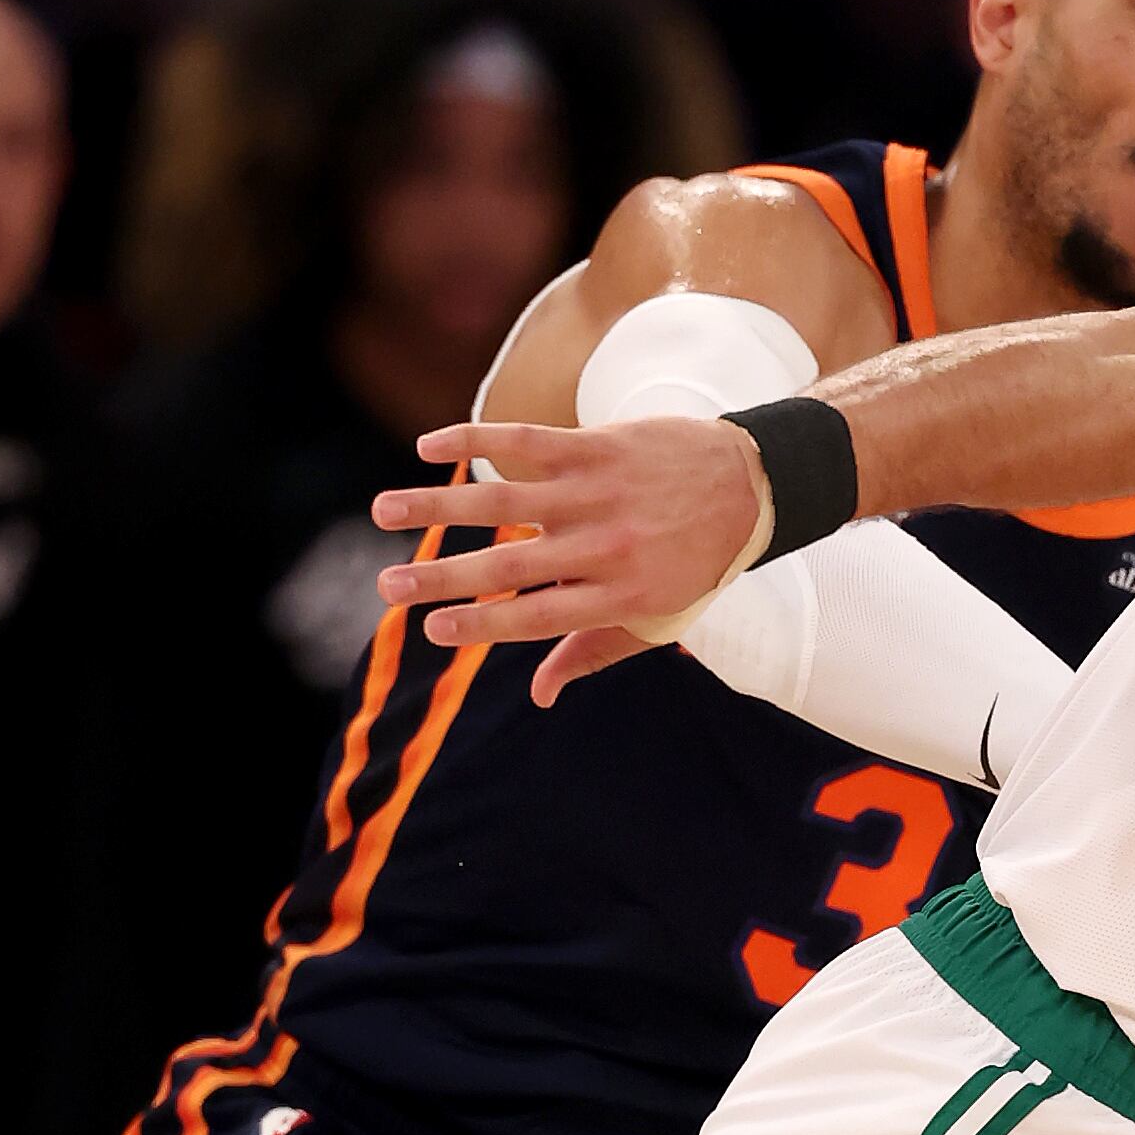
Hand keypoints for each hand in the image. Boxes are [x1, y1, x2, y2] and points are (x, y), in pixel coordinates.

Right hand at [373, 419, 764, 701]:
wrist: (753, 484)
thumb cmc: (698, 562)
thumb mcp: (660, 620)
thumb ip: (593, 653)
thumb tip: (539, 695)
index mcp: (621, 595)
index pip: (539, 616)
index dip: (484, 622)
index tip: (432, 628)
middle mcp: (607, 546)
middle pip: (511, 564)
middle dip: (443, 576)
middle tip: (386, 587)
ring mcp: (600, 492)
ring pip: (504, 498)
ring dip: (436, 505)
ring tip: (381, 510)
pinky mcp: (597, 445)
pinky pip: (526, 439)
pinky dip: (475, 439)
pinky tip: (428, 445)